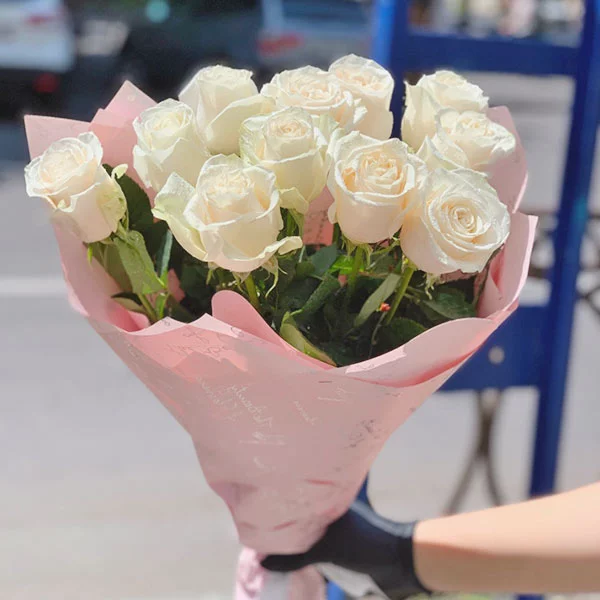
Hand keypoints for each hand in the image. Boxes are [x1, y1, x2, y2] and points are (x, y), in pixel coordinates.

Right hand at [261, 500, 428, 598]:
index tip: (253, 513)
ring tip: (263, 551)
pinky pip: (311, 556)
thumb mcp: (328, 549)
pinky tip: (283, 565)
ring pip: (304, 539)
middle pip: (297, 521)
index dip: (276, 507)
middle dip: (279, 529)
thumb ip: (295, 556)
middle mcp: (328, 514)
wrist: (400, 565)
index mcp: (327, 501)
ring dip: (289, 548)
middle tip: (252, 534)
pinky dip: (299, 561)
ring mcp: (332, 534)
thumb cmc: (366, 544)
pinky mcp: (336, 553)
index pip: (295, 501)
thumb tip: (262, 562)